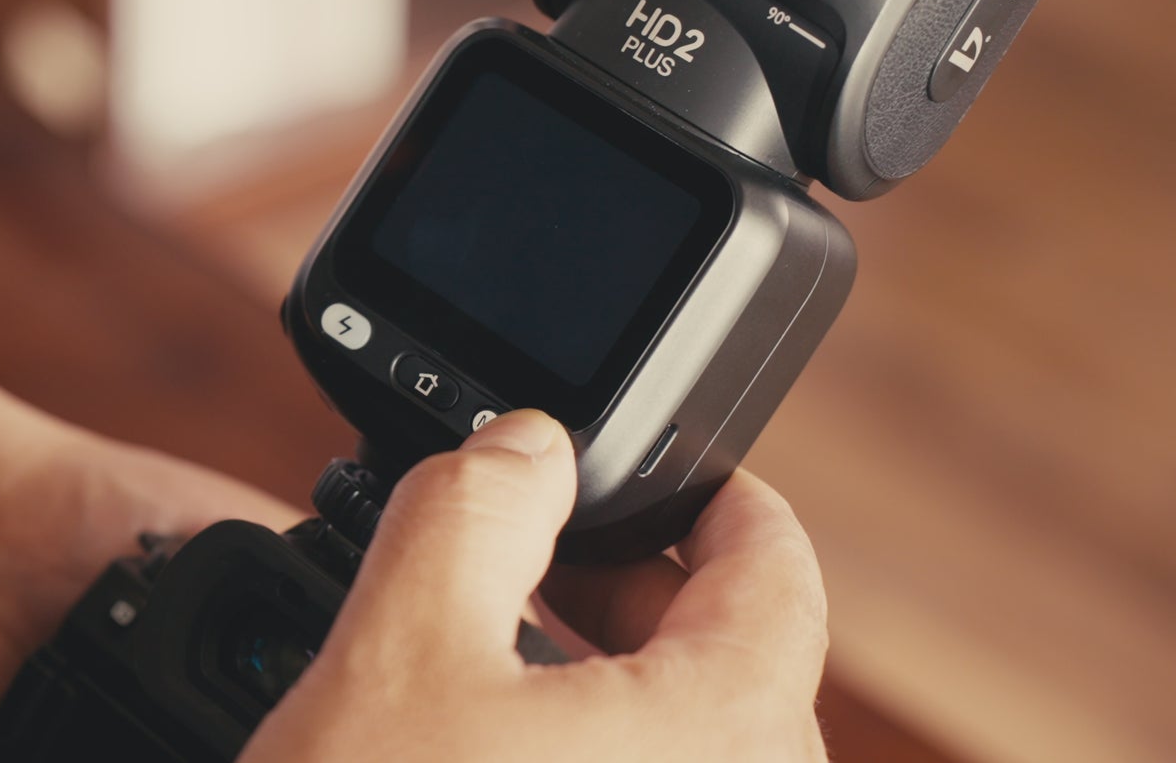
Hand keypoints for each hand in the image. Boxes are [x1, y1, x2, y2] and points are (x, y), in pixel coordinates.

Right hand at [241, 409, 828, 761]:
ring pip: (695, 754)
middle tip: (539, 564)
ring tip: (499, 662)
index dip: (716, 495)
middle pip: (741, 666)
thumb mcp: (397, 645)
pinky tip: (497, 762)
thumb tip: (533, 444)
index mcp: (731, 733)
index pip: (779, 571)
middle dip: (639, 594)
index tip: (660, 469)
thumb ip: (476, 505)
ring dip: (614, 689)